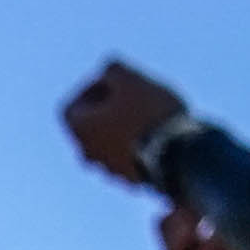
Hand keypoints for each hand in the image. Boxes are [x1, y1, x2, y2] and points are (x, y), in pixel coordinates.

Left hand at [62, 59, 190, 182]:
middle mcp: (87, 153)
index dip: (92, 89)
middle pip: (92, 127)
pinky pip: (130, 159)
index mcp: (80, 129)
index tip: (114, 82)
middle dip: (109, 110)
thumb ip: (112, 69)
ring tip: (149, 113)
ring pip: (111, 144)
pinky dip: (139, 145)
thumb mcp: (128, 79)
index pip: (72, 106)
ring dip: (125, 128)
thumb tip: (109, 71)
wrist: (177, 154)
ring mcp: (109, 170)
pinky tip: (160, 133)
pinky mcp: (132, 180)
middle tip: (132, 96)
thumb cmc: (147, 113)